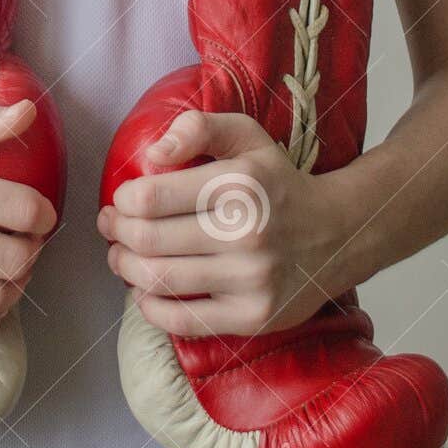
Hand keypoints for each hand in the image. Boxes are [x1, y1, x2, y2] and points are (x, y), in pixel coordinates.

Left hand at [96, 108, 350, 337]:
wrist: (336, 234)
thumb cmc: (277, 183)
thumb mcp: (247, 137)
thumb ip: (198, 127)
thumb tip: (154, 152)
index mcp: (239, 183)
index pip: (150, 198)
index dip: (122, 201)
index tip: (121, 200)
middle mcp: (246, 233)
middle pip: (147, 241)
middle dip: (116, 233)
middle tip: (111, 228)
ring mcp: (251, 280)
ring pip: (158, 280)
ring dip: (126, 268)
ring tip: (122, 255)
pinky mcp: (253, 317)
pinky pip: (181, 319)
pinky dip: (150, 306)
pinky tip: (146, 289)